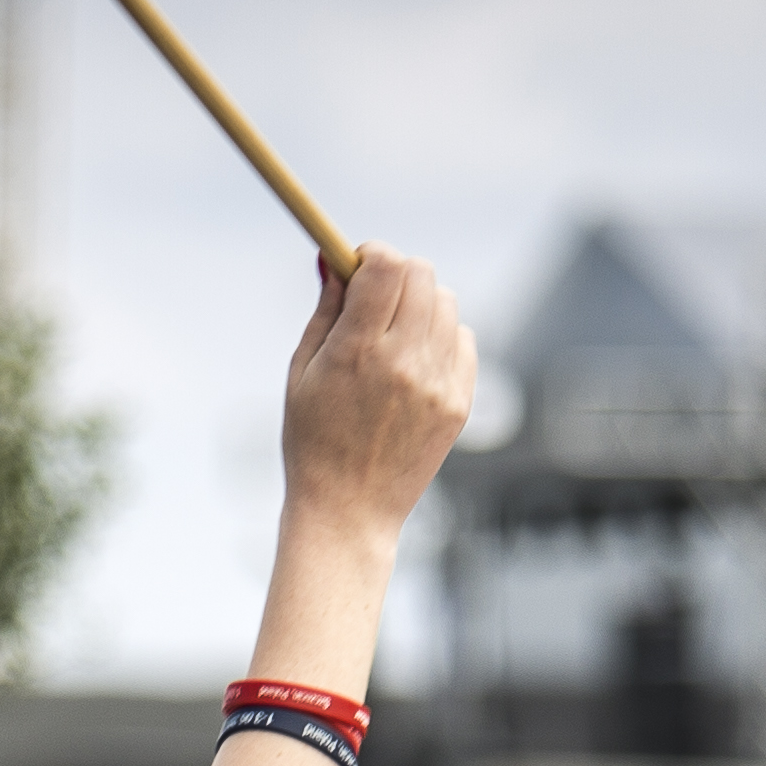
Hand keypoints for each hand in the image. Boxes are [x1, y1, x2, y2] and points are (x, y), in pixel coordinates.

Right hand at [276, 245, 478, 554]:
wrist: (348, 512)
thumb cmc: (313, 442)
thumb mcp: (301, 372)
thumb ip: (324, 311)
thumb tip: (334, 260)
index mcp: (357, 351)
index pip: (386, 265)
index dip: (372, 253)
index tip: (358, 264)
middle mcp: (404, 361)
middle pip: (421, 274)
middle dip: (396, 274)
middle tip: (374, 299)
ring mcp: (438, 382)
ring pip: (446, 302)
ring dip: (420, 305)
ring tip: (393, 338)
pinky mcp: (459, 402)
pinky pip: (464, 339)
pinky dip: (441, 339)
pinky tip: (414, 365)